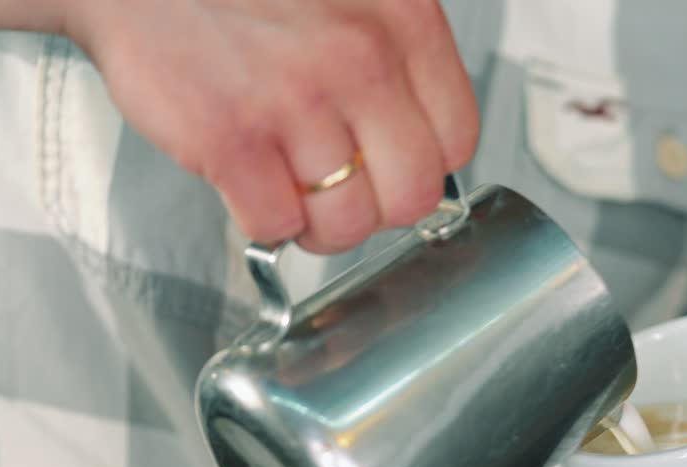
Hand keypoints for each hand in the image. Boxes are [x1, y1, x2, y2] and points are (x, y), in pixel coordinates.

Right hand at [64, 0, 478, 250]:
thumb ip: (394, 56)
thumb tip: (421, 141)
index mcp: (401, 18)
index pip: (456, 141)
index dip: (420, 167)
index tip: (392, 168)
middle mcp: (360, 57)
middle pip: (411, 197)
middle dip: (375, 210)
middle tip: (341, 193)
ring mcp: (295, 100)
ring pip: (345, 224)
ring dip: (316, 224)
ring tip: (290, 189)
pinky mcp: (230, 137)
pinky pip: (275, 225)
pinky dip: (262, 220)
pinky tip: (249, 182)